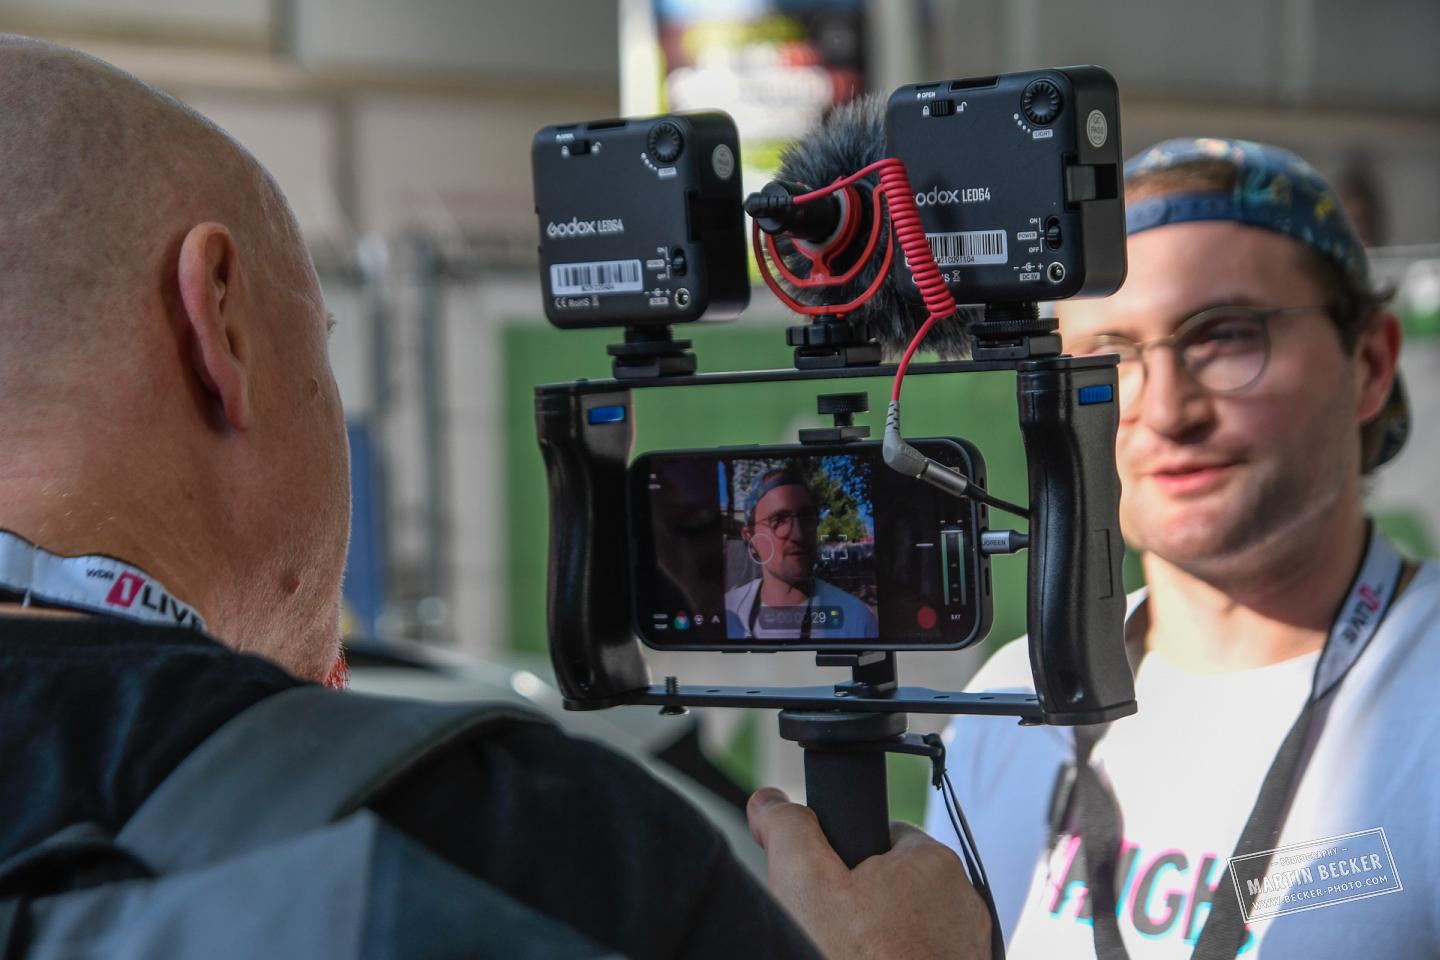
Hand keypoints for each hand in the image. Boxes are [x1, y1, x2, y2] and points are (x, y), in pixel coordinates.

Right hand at [747, 787, 990, 959]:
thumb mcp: (805, 883)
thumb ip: (787, 831)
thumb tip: (769, 802)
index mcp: (933, 863)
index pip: (882, 836)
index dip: (843, 857)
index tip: (824, 888)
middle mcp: (963, 904)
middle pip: (893, 886)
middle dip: (859, 905)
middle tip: (829, 933)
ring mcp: (967, 951)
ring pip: (907, 928)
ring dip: (878, 942)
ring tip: (845, 957)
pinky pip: (918, 957)